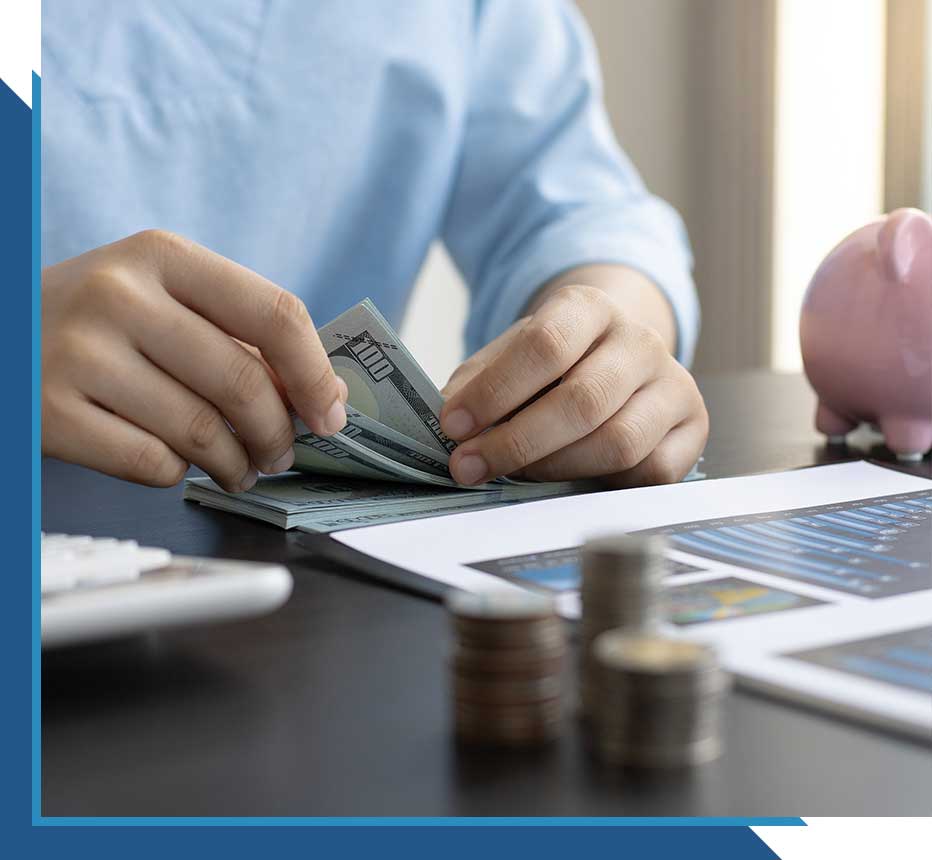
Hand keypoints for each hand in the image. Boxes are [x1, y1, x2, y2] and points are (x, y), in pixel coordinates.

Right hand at [42, 230, 347, 491]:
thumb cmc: (101, 322)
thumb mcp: (162, 298)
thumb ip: (239, 335)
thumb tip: (325, 393)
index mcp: (162, 255)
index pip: (274, 313)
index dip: (315, 373)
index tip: (332, 414)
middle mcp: (119, 295)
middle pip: (242, 381)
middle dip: (278, 433)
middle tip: (282, 454)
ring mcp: (79, 353)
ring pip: (201, 431)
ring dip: (237, 463)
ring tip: (242, 468)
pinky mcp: (50, 412)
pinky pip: (151, 463)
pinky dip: (179, 474)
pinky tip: (180, 465)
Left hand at [440, 284, 707, 486]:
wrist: (617, 358)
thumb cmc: (554, 365)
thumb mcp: (510, 357)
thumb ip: (479, 384)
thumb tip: (450, 424)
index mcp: (589, 309)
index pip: (545, 346)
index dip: (494, 392)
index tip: (453, 426)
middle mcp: (640, 341)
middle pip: (583, 401)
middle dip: (516, 442)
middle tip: (469, 467)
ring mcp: (674, 384)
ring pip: (618, 442)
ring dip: (554, 468)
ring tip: (514, 474)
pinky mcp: (694, 428)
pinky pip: (651, 471)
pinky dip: (604, 483)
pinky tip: (570, 479)